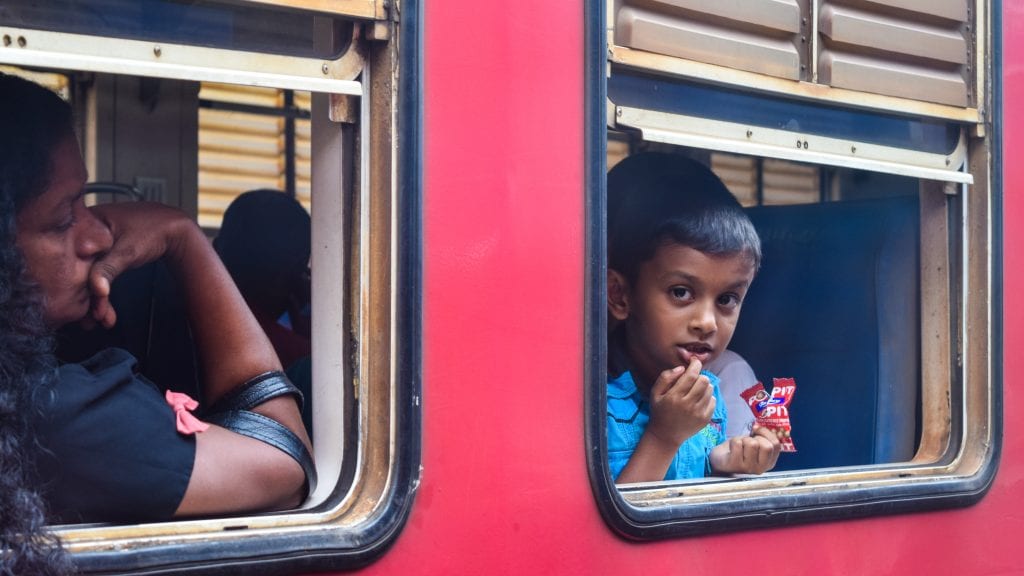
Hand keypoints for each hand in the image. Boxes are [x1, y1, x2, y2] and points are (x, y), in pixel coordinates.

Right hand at [85, 202, 195, 327]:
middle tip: (91, 322)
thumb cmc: (153, 231)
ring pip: (91, 276)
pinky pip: (101, 275)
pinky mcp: (107, 255)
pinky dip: (104, 292)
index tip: (82, 309)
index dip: (75, 283)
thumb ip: (108, 268)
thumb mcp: (127, 250)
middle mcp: (85, 233)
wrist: (176, 229)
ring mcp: (96, 245)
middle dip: (87, 297)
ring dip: (97, 299)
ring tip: (104, 320)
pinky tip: (106, 312)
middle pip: (80, 270)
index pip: (71, 257)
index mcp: (85, 222)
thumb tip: (96, 290)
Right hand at [645, 359, 715, 448]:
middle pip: (704, 381)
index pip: (691, 375)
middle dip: (699, 376)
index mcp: (674, 396)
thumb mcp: (655, 393)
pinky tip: (699, 400)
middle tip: (693, 379)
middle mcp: (688, 404)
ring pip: (710, 390)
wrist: (665, 436)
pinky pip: (713, 401)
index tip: (694, 362)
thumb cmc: (659, 411)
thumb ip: (665, 377)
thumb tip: (681, 368)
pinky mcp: (705, 419)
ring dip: (704, 386)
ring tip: (695, 390)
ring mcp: (698, 413)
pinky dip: (707, 397)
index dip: (695, 365)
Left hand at [708, 425, 781, 474]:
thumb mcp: (755, 446)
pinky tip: (732, 448)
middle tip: (747, 441)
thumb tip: (758, 426)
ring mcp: (748, 468)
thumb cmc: (738, 452)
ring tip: (739, 445)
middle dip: (755, 438)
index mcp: (768, 463)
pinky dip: (733, 441)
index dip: (767, 433)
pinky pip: (738, 444)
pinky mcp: (734, 465)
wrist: (720, 461)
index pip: (776, 446)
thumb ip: (762, 439)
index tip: (757, 430)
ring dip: (743, 439)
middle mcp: (760, 469)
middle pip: (767, 446)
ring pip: (752, 444)